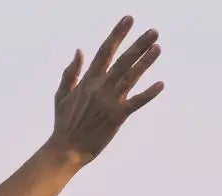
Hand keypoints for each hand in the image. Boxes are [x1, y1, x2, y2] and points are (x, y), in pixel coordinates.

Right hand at [49, 16, 163, 161]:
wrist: (66, 149)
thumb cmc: (64, 123)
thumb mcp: (61, 94)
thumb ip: (70, 72)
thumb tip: (79, 50)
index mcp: (88, 80)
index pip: (105, 51)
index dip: (118, 34)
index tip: (129, 19)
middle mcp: (99, 87)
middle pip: (122, 60)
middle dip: (138, 44)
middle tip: (154, 31)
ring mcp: (109, 101)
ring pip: (130, 77)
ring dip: (145, 62)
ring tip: (158, 48)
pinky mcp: (116, 117)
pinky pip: (135, 103)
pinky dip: (148, 94)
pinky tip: (160, 84)